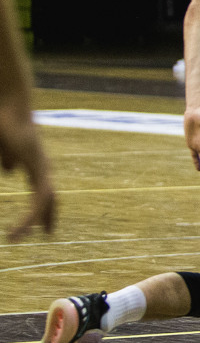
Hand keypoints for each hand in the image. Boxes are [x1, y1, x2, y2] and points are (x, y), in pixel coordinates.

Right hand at [0, 113, 55, 240]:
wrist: (8, 106)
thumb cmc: (4, 122)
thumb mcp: (5, 147)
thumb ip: (9, 157)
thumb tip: (10, 170)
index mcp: (34, 162)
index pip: (43, 188)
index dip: (45, 204)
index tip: (44, 219)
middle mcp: (42, 165)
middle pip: (51, 196)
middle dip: (49, 214)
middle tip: (47, 232)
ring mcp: (43, 165)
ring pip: (45, 201)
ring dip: (33, 221)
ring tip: (17, 237)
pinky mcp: (38, 166)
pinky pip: (39, 198)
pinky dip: (32, 215)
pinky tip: (20, 228)